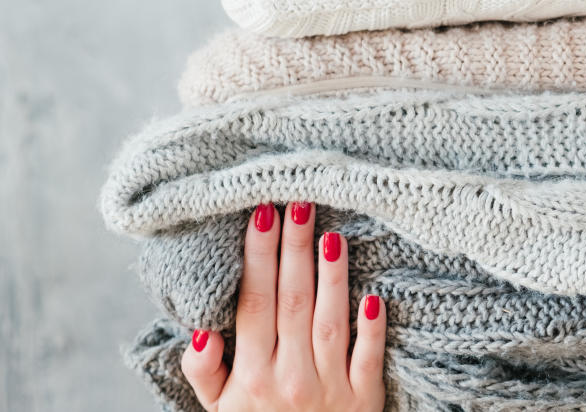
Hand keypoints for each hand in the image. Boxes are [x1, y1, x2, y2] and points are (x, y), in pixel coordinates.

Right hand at [180, 202, 387, 410]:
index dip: (258, 257)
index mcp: (251, 374)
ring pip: (330, 322)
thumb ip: (205, 369)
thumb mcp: (220, 407)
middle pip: (292, 302)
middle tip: (299, 202)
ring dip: (332, 277)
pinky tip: (374, 296)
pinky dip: (372, 330)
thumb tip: (202, 330)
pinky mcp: (364, 398)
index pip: (254, 303)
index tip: (262, 214)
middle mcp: (289, 377)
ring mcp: (329, 387)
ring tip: (332, 233)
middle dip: (294, 249)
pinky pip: (368, 358)